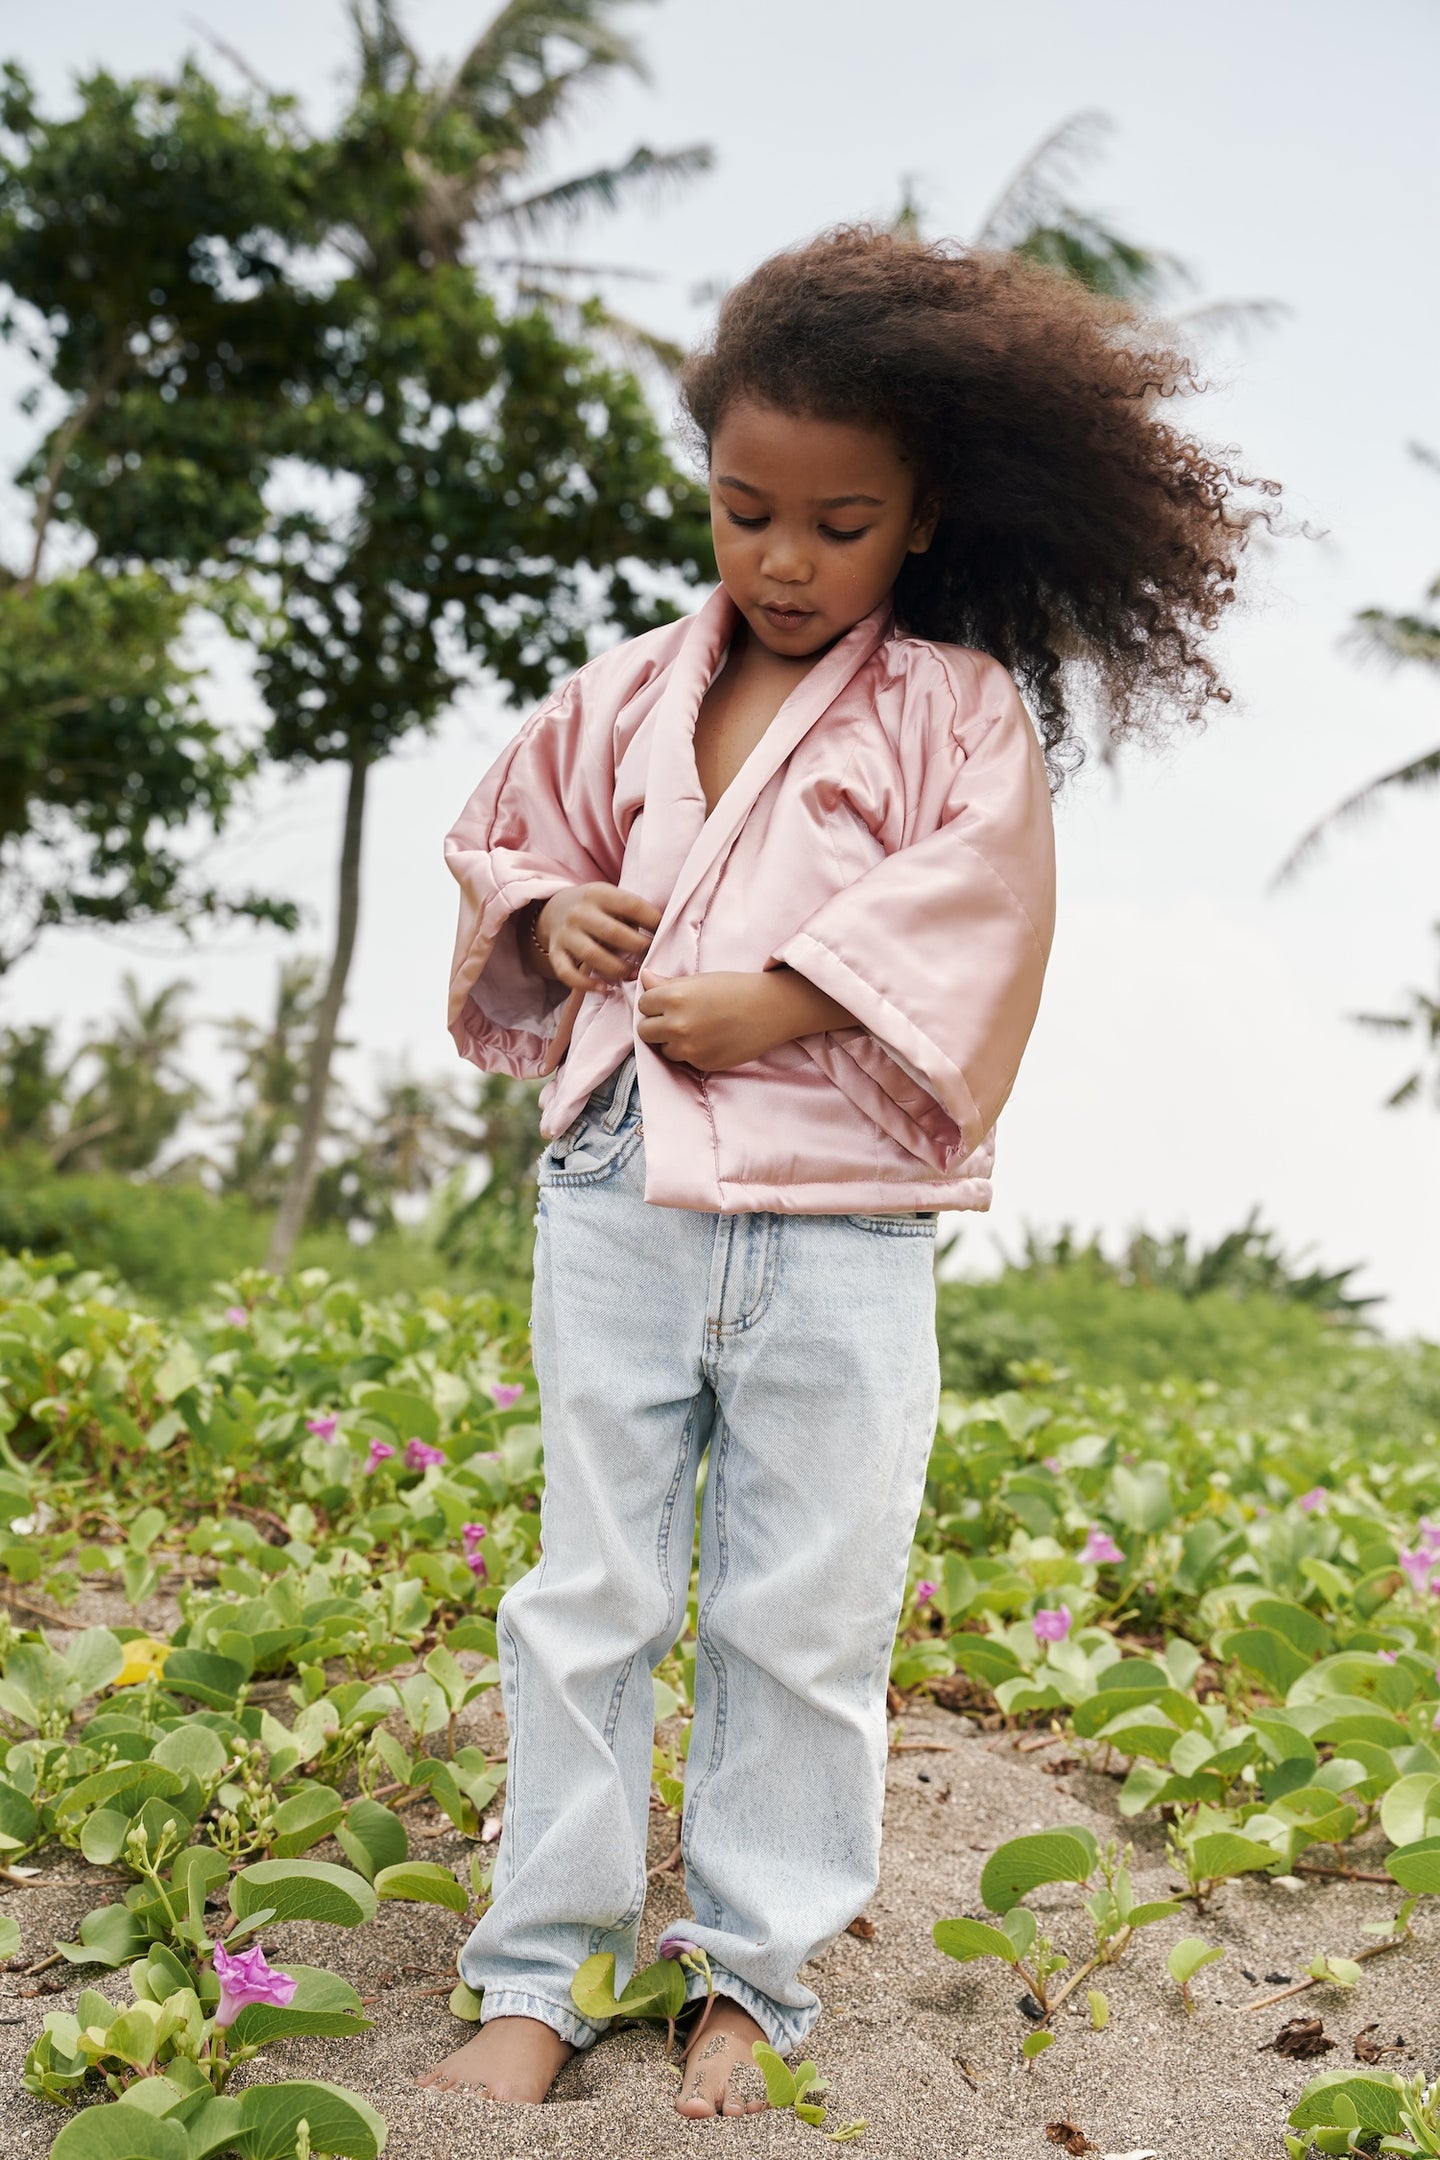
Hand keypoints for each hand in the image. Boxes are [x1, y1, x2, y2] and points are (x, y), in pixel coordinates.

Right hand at [533, 884, 661, 990]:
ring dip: (617, 969)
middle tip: (650, 957)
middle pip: (613, 933)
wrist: (556, 909)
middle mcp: (579, 912)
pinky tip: (604, 988)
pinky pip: (568, 973)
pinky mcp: (555, 953)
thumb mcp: (612, 898)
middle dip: (638, 947)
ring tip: (633, 974)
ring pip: (592, 955)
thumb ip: (632, 912)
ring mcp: (566, 934)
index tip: (665, 934)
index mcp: (599, 893)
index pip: (631, 906)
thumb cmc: (597, 908)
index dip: (653, 921)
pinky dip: (586, 984)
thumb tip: (665, 931)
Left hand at [636, 968, 856, 1072]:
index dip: (656, 1004)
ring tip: (698, 1029)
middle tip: (679, 1019)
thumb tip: (644, 978)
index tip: (670, 1003)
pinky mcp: (702, 1064)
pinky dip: (693, 1053)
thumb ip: (667, 984)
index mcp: (673, 997)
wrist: (770, 1009)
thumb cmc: (736, 989)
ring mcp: (689, 1048)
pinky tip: (712, 1040)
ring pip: (664, 1049)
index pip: (643, 1005)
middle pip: (645, 1032)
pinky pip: (685, 1061)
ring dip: (674, 1042)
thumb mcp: (699, 981)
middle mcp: (677, 1025)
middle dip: (658, 1025)